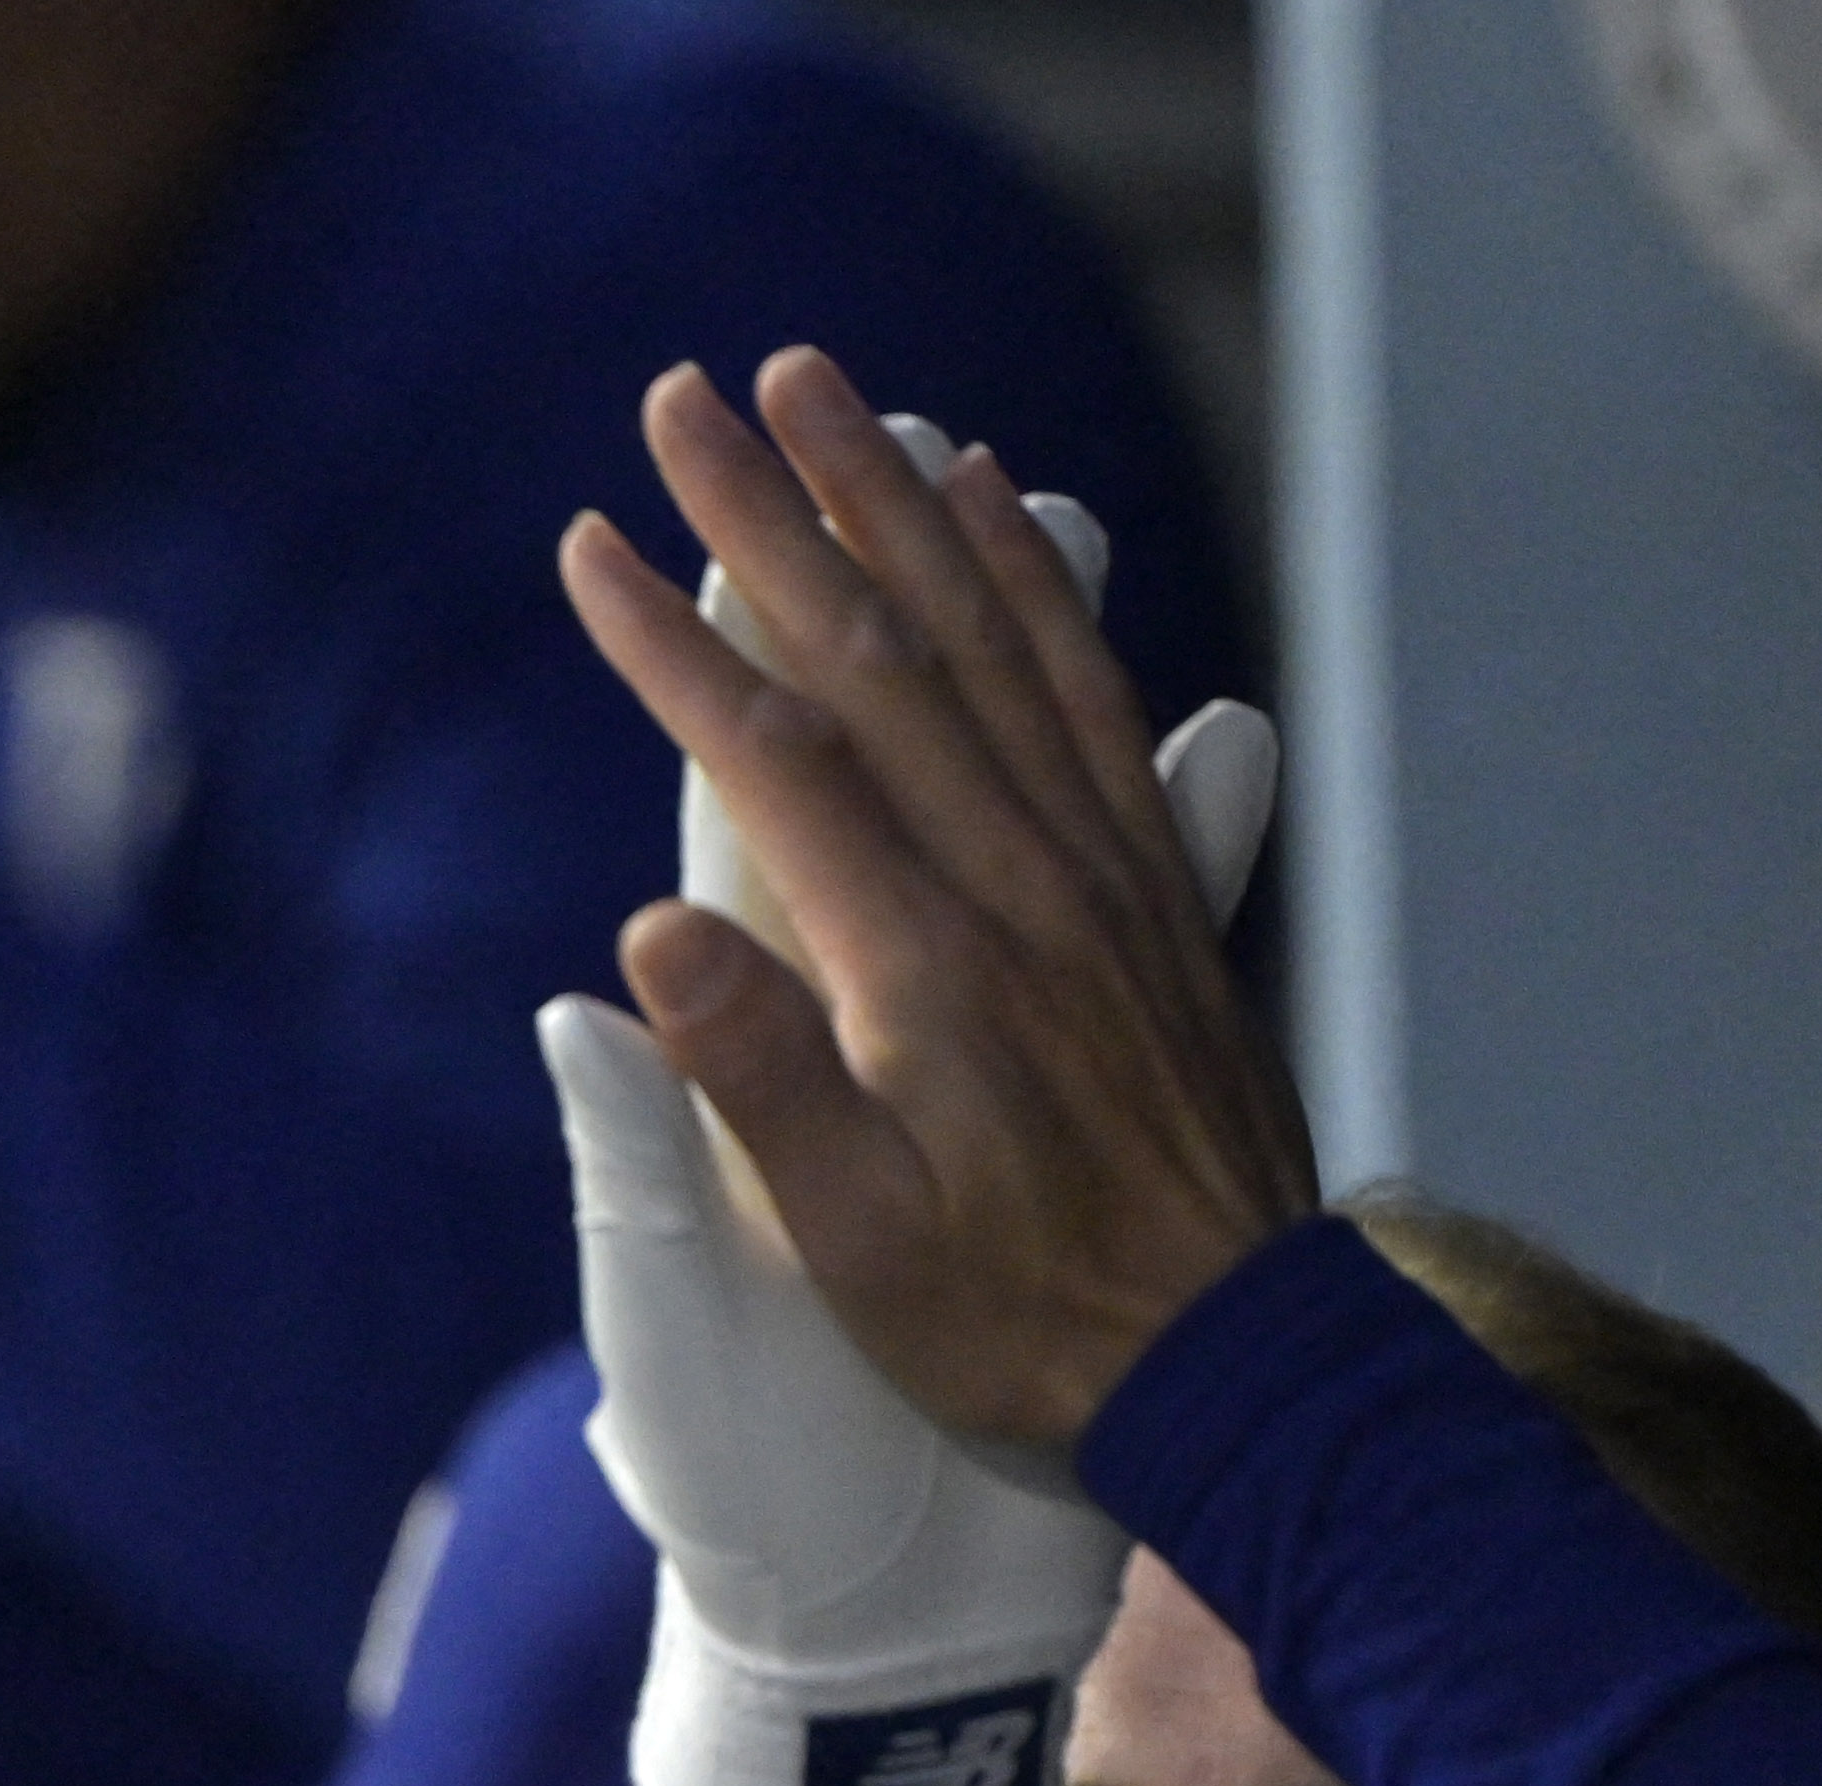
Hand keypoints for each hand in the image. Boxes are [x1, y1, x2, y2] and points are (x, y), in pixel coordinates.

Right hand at [556, 348, 1311, 1459]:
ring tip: (836, 395)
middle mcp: (1020, 883)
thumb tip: (647, 942)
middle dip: (777, 511)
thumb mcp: (854, 1242)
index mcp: (922, 966)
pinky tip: (1003, 509)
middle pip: (884, 653)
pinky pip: (1088, 689)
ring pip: (992, 640)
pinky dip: (1034, 581)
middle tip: (697, 390)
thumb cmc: (1012, 1319)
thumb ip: (753, 1083)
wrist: (1229, 1359)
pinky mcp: (1151, 880)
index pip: (777, 760)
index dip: (672, 645)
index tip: (591, 541)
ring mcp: (1100, 868)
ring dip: (902, 505)